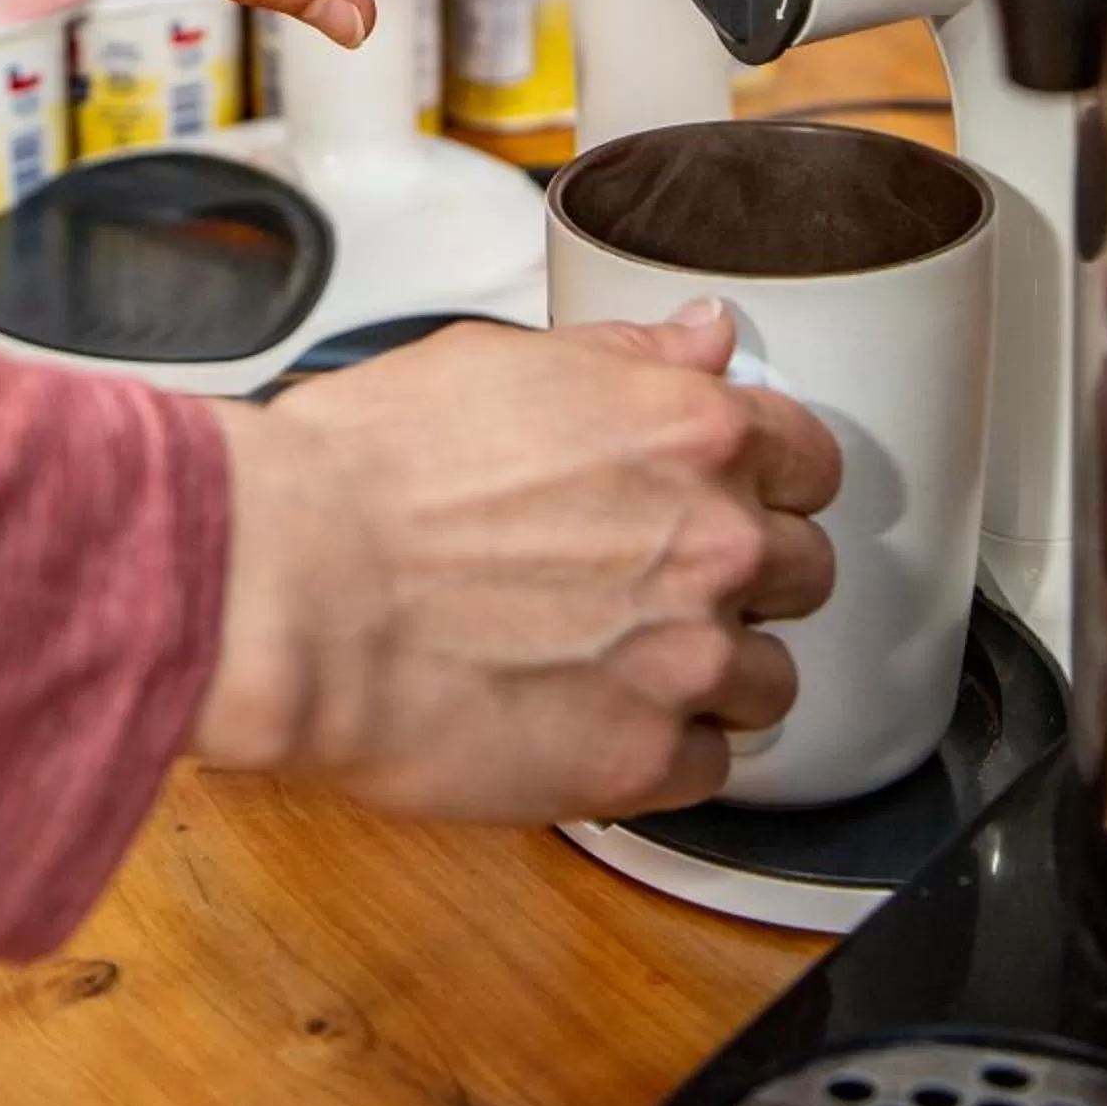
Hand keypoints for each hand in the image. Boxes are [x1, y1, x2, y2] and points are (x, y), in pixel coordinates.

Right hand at [196, 306, 839, 822]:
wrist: (294, 580)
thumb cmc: (371, 465)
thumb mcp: (504, 359)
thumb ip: (631, 354)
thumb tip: (707, 336)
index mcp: (690, 430)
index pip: (812, 459)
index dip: (771, 476)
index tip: (736, 492)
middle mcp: (712, 541)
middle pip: (805, 572)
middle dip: (747, 574)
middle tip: (663, 578)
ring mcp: (686, 658)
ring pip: (770, 681)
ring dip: (713, 671)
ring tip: (622, 659)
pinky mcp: (640, 760)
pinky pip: (707, 769)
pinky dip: (660, 751)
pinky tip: (589, 716)